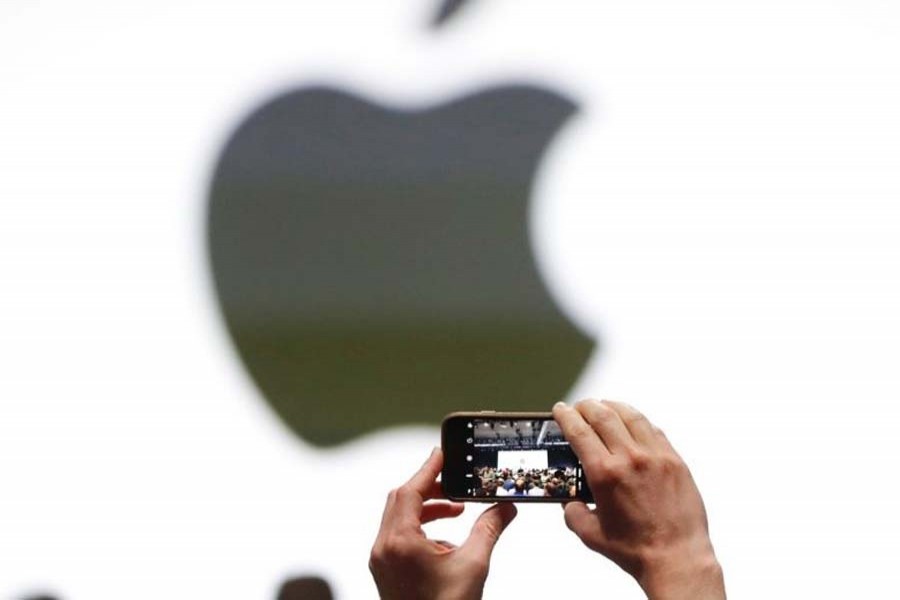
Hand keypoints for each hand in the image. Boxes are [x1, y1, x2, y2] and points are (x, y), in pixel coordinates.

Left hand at [369, 448, 517, 599]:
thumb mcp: (474, 566)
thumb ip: (489, 529)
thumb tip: (506, 506)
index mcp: (400, 542)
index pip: (411, 490)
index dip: (429, 468)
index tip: (443, 453)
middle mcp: (384, 548)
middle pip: (401, 500)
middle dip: (430, 487)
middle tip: (455, 481)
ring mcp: (381, 561)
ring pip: (399, 517)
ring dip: (427, 508)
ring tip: (457, 511)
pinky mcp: (385, 572)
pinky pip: (399, 536)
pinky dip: (421, 528)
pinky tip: (447, 541)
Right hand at [553, 400, 724, 599]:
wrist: (677, 558)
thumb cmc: (635, 550)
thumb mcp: (591, 534)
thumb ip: (573, 513)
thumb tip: (570, 501)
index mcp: (605, 474)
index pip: (579, 431)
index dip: (566, 416)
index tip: (560, 410)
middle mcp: (629, 458)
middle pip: (602, 415)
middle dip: (585, 406)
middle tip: (579, 407)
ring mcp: (655, 456)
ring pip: (630, 415)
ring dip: (612, 406)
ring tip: (603, 406)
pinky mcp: (674, 460)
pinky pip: (653, 429)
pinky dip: (637, 420)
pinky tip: (632, 423)